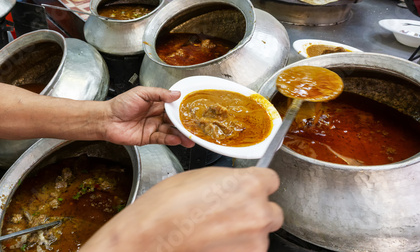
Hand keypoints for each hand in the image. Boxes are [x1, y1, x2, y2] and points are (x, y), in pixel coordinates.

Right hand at [81, 166, 282, 251]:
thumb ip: (230, 180)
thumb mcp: (201, 177)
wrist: (151, 238)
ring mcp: (255, 242)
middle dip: (255, 212)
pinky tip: (214, 244)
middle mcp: (259, 213)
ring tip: (215, 232)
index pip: (271, 180)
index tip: (248, 190)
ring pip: (260, 235)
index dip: (257, 184)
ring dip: (245, 233)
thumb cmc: (167, 206)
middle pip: (271, 211)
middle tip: (230, 215)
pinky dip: (236, 249)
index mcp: (250, 185)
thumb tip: (237, 185)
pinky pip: (248, 251)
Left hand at [103, 86, 194, 147]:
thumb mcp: (141, 93)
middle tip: (196, 127)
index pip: (173, 106)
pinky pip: (161, 139)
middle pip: (174, 120)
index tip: (194, 110)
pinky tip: (176, 139)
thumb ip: (159, 94)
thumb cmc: (121, 104)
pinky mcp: (148, 138)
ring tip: (190, 138)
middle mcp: (156, 115)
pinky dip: (170, 139)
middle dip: (185, 124)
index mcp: (156, 103)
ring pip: (170, 131)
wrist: (107, 119)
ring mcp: (153, 127)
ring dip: (180, 135)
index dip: (183, 108)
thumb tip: (176, 94)